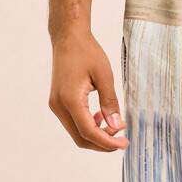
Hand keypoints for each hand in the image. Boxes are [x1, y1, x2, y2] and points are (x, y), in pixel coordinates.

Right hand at [49, 32, 128, 151]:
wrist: (68, 37)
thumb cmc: (87, 52)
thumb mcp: (105, 76)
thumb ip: (110, 102)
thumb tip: (116, 126)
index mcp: (70, 99)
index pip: (89, 132)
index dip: (107, 142)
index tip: (124, 144)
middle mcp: (59, 105)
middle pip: (81, 138)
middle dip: (103, 144)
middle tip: (122, 140)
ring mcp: (56, 105)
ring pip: (77, 133)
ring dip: (96, 135)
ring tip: (115, 126)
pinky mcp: (58, 103)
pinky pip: (74, 123)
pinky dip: (89, 126)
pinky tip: (102, 118)